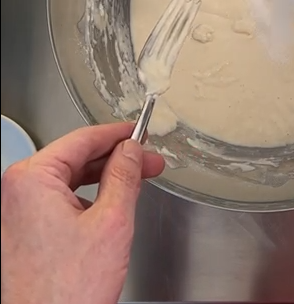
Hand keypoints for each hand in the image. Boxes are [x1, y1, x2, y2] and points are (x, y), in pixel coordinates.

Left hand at [1, 123, 163, 303]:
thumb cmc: (65, 292)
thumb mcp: (111, 222)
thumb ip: (124, 176)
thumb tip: (131, 150)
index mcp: (32, 178)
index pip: (83, 139)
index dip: (118, 135)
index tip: (140, 133)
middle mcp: (17, 190)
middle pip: (75, 157)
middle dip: (116, 159)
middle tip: (148, 161)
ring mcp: (17, 211)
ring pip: (68, 178)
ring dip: (104, 177)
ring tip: (136, 181)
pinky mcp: (23, 229)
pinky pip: (59, 199)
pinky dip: (87, 196)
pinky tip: (110, 202)